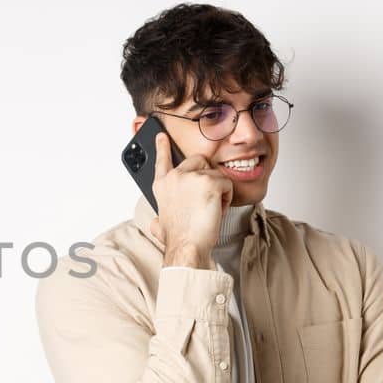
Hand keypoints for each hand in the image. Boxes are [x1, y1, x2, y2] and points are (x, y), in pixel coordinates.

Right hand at [151, 131, 231, 267]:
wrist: (186, 247)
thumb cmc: (178, 238)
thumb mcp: (161, 224)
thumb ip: (159, 219)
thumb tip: (156, 225)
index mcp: (162, 185)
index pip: (162, 160)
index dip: (162, 147)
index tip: (162, 135)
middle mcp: (174, 177)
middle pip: (199, 160)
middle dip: (208, 176)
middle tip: (207, 198)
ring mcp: (191, 177)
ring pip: (216, 175)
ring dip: (219, 193)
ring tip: (210, 210)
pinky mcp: (209, 182)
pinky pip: (227, 184)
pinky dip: (227, 199)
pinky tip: (217, 210)